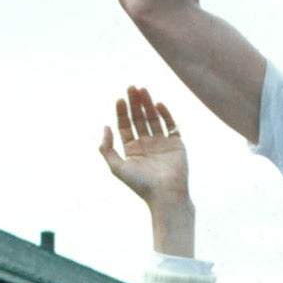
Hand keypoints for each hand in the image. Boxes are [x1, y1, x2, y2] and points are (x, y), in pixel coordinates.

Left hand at [98, 86, 188, 207]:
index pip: (125, 126)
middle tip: (131, 87)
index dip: (121, 112)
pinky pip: (170, 125)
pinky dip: (165, 114)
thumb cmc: (141, 184)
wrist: (166, 195)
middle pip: (138, 118)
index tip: (119, 99)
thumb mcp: (116, 167)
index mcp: (132, 150)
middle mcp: (146, 145)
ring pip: (153, 118)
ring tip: (142, 90)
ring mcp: (162, 143)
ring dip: (148, 104)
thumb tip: (105, 126)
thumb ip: (106, 148)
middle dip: (134, 103)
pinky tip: (158, 104)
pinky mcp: (176, 144)